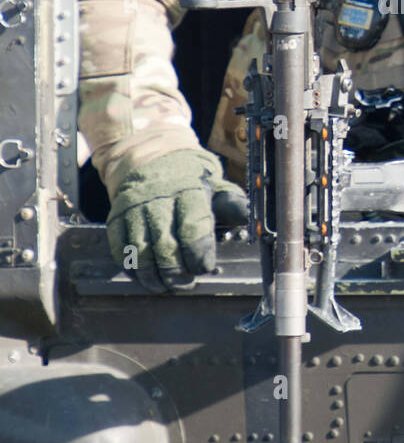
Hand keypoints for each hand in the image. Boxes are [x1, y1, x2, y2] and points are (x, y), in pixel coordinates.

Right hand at [106, 149, 247, 291]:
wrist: (150, 157)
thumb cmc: (189, 178)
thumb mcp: (215, 184)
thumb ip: (231, 204)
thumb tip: (248, 219)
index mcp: (188, 190)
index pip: (192, 228)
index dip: (199, 255)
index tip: (204, 268)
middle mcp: (158, 199)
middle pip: (165, 246)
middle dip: (177, 273)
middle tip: (185, 282)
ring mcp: (134, 208)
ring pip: (141, 252)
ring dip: (153, 277)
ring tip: (165, 285)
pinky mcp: (116, 217)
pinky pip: (120, 249)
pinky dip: (132, 268)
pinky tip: (144, 276)